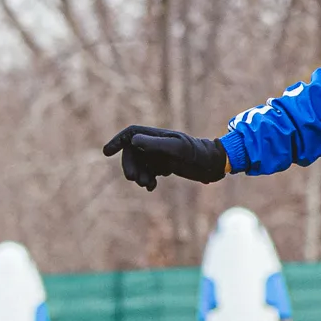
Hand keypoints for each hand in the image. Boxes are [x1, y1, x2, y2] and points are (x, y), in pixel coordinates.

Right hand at [102, 125, 227, 190]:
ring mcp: (160, 155)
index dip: (117, 142)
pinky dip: (147, 180)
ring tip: (148, 185)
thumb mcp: (177, 149)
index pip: (130, 134)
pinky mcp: (165, 166)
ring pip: (140, 165)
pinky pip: (149, 172)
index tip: (106, 153)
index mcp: (157, 135)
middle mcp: (156, 144)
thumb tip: (134, 140)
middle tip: (136, 180)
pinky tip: (152, 187)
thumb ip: (156, 144)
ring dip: (139, 175)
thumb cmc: (197, 154)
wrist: (213, 164)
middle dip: (130, 166)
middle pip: (132, 153)